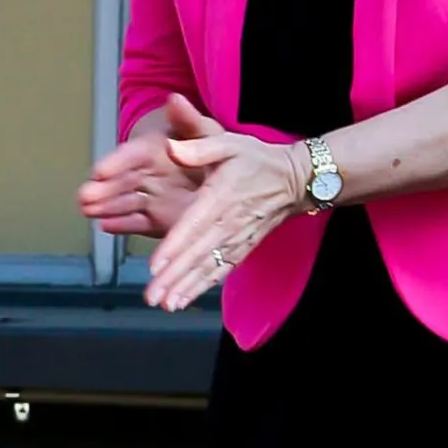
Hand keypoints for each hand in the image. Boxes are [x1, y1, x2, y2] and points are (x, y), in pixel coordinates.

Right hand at [79, 92, 206, 239]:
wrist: (221, 175)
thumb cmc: (208, 148)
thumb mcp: (204, 129)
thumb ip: (188, 118)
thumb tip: (175, 99)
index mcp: (155, 150)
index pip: (132, 154)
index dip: (116, 162)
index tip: (100, 170)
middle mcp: (147, 174)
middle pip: (121, 181)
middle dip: (102, 189)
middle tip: (85, 195)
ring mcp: (151, 197)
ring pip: (124, 202)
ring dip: (106, 207)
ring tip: (88, 210)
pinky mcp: (156, 219)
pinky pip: (137, 223)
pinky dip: (122, 225)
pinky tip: (106, 225)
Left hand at [144, 103, 308, 313]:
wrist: (294, 180)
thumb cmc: (258, 161)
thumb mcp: (230, 143)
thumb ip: (199, 148)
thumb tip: (171, 148)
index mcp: (219, 197)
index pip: (193, 225)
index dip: (174, 246)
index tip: (156, 265)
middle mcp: (227, 223)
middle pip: (196, 254)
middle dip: (174, 277)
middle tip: (153, 296)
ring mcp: (236, 240)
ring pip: (207, 267)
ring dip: (186, 287)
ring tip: (166, 304)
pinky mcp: (242, 249)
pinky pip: (220, 270)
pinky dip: (202, 287)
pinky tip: (184, 300)